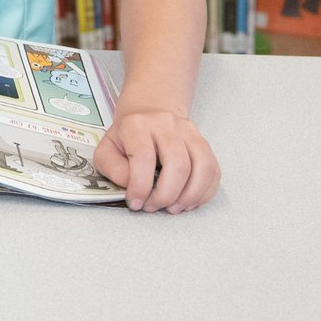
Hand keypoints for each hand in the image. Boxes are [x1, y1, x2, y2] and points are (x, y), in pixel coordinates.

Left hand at [94, 102, 219, 212]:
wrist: (147, 112)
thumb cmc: (126, 137)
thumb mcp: (107, 150)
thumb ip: (112, 168)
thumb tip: (132, 186)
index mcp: (137, 124)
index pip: (144, 158)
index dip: (140, 187)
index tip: (135, 203)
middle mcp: (167, 124)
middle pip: (178, 165)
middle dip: (166, 195)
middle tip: (154, 207)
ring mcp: (189, 132)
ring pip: (202, 168)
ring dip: (189, 196)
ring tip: (173, 208)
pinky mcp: (204, 143)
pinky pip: (213, 171)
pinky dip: (204, 193)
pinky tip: (188, 202)